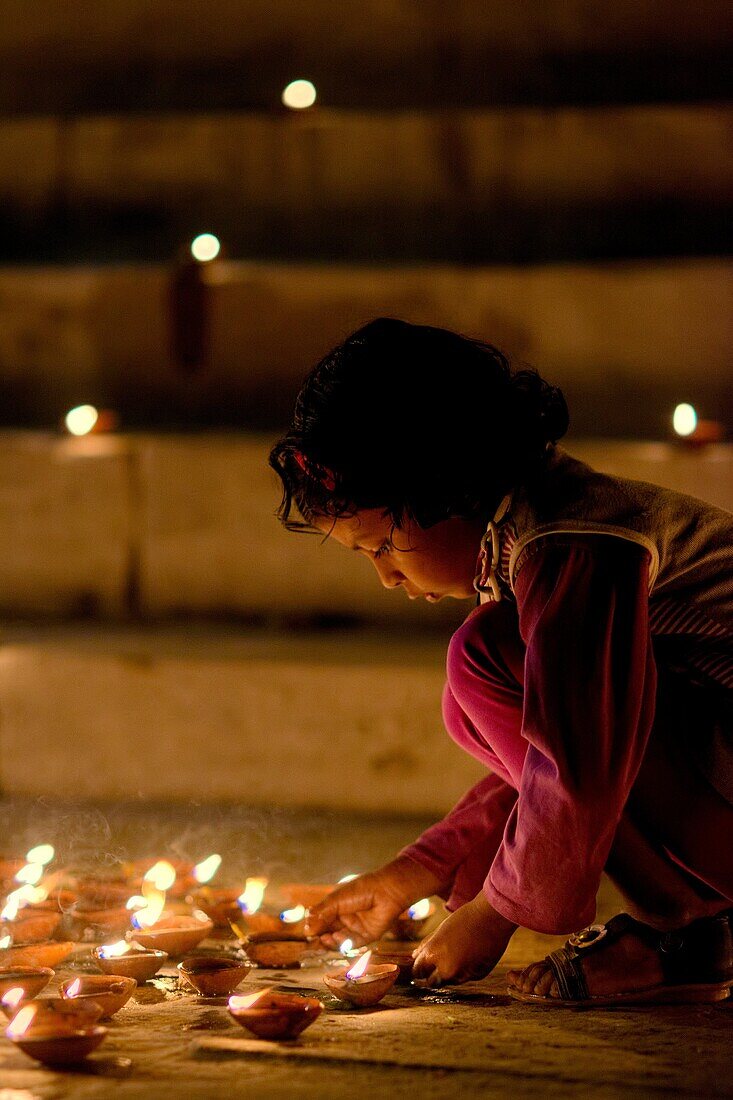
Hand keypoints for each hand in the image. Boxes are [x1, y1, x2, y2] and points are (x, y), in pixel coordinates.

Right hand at [305, 856, 444, 948]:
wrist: (386, 892)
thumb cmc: (361, 890)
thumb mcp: (337, 899)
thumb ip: (322, 914)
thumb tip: (307, 928)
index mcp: (338, 905)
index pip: (322, 918)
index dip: (315, 925)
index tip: (307, 930)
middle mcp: (347, 917)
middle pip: (330, 930)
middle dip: (321, 936)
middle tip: (313, 939)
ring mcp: (356, 927)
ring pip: (339, 939)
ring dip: (330, 941)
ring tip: (324, 938)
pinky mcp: (367, 936)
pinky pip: (352, 944)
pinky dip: (343, 943)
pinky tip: (337, 938)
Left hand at [412, 892, 515, 985]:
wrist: (492, 917)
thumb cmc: (464, 918)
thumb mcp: (440, 930)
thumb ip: (426, 946)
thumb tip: (414, 957)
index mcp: (434, 954)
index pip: (418, 971)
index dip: (420, 968)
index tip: (423, 965)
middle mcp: (446, 969)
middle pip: (432, 982)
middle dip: (433, 975)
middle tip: (439, 962)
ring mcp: (463, 975)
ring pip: (450, 981)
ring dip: (450, 972)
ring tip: (459, 953)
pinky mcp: (477, 977)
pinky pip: (465, 977)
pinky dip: (465, 970)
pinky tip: (471, 955)